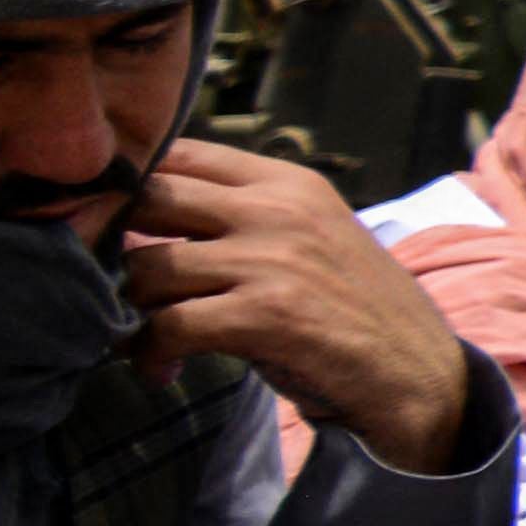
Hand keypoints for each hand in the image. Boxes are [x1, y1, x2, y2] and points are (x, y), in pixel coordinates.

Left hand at [120, 141, 476, 476]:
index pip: (179, 152)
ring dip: (130, 312)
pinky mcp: (266, 314)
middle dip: (112, 246)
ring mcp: (273, 259)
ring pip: (148, 268)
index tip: (108, 228)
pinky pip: (168, 325)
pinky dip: (150, 354)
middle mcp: (279, 209)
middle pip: (148, 199)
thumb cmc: (351, 311)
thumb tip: (136, 219)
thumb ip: (242, 219)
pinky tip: (162, 370)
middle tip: (110, 287)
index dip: (127, 186)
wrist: (417, 373)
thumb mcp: (307, 240)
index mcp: (288, 182)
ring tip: (141, 340)